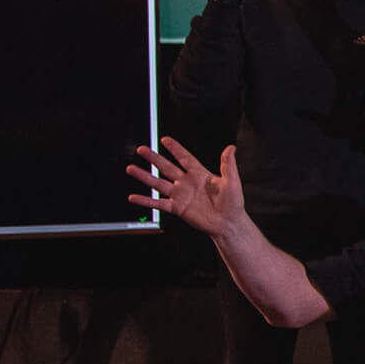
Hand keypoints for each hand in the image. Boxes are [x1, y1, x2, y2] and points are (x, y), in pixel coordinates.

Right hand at [127, 137, 245, 239]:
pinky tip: (133, 197)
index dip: (175, 149)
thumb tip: (231, 147)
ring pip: (158, 183)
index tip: (165, 139)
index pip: (185, 158)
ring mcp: (181, 195)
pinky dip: (146, 201)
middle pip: (167, 167)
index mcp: (200, 174)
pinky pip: (158, 203)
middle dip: (154, 158)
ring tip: (131, 169)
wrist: (228, 224)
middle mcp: (187, 183)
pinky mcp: (177, 208)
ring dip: (144, 176)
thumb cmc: (233, 204)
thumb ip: (228, 164)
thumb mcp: (232, 181)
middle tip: (141, 149)